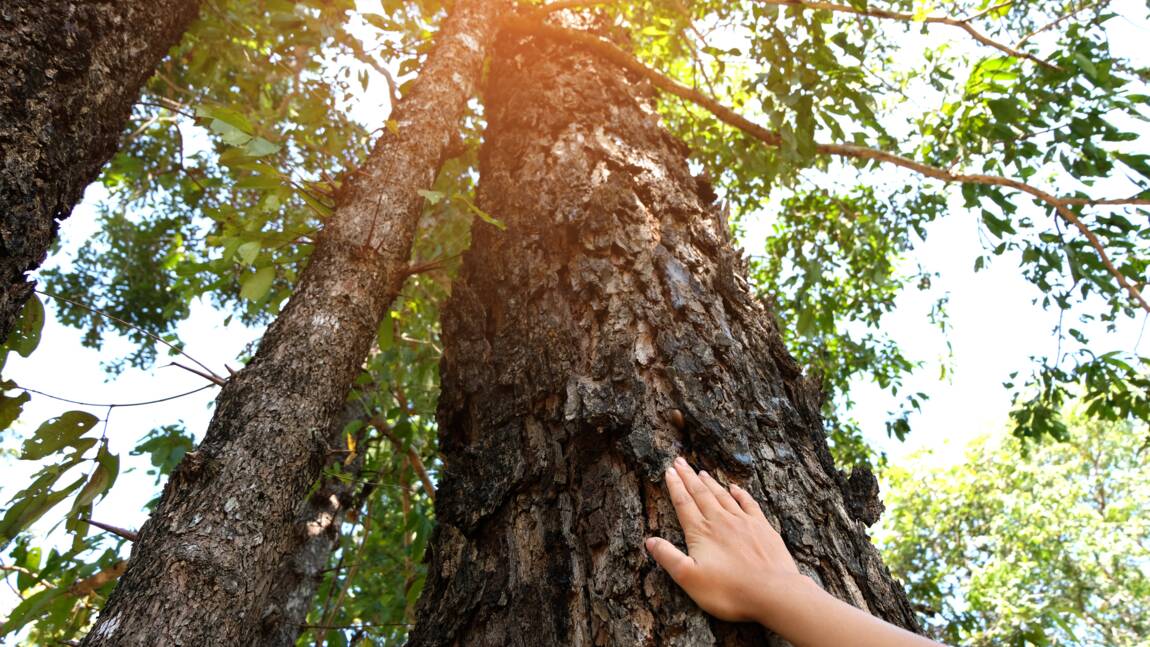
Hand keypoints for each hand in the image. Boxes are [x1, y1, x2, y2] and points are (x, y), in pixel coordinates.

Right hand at [644, 456, 806, 624]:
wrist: (773, 592)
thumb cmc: (729, 591)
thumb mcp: (689, 579)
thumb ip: (668, 558)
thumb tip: (649, 541)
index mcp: (701, 532)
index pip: (683, 503)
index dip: (675, 486)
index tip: (669, 471)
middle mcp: (720, 520)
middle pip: (700, 493)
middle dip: (688, 476)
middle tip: (680, 461)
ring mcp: (743, 521)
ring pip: (722, 495)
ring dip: (710, 482)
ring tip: (701, 470)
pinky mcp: (762, 527)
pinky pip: (748, 503)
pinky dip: (740, 493)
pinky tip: (735, 487)